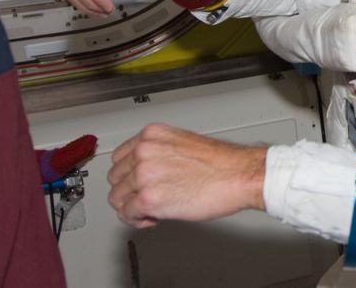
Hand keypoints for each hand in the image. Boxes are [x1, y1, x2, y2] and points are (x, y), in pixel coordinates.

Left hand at [107, 123, 266, 228]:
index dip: (129, 174)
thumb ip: (159, 154)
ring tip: (152, 210)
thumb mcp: (183, 145)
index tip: (138, 183)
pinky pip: (128, 215)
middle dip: (130, 191)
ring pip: (117, 198)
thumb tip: (146, 173)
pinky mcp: (148, 199)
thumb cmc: (221, 164)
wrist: (239, 175)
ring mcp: (144, 174)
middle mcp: (144, 151)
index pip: (120, 157)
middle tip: (148, 198)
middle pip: (115, 178)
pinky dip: (138, 220)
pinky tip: (154, 218)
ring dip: (132, 207)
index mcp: (152, 135)